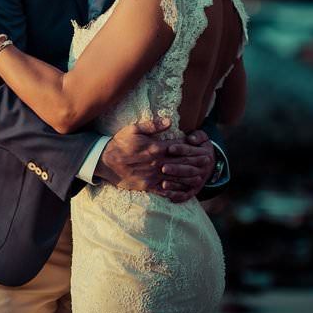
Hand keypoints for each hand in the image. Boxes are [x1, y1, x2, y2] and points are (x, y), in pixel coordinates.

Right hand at [98, 122, 215, 203]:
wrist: (104, 162)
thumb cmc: (119, 143)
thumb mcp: (133, 129)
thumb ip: (152, 125)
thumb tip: (169, 121)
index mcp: (156, 147)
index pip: (179, 147)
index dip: (192, 147)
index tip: (202, 147)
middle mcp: (157, 162)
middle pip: (182, 162)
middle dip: (196, 161)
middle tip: (208, 161)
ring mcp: (153, 175)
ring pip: (177, 177)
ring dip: (190, 176)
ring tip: (201, 176)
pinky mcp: (148, 185)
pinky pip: (166, 189)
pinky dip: (176, 190)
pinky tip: (184, 190)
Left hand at [159, 130, 215, 202]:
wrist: (208, 162)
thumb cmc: (198, 145)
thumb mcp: (201, 137)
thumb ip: (197, 136)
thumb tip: (191, 139)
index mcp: (205, 154)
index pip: (191, 152)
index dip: (181, 149)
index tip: (169, 148)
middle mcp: (203, 168)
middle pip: (189, 169)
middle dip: (176, 169)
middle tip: (163, 168)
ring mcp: (199, 180)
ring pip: (188, 182)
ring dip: (176, 184)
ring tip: (163, 183)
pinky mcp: (194, 190)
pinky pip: (187, 194)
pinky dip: (178, 196)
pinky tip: (167, 195)